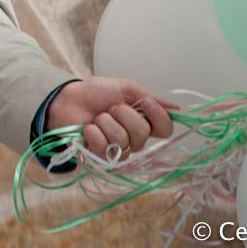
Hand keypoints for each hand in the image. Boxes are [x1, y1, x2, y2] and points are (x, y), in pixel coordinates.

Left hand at [46, 78, 175, 159]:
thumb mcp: (124, 88)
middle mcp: (135, 140)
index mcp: (143, 121)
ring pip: (122, 140)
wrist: (69, 99)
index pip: (166, 130)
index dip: (159, 117)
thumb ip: (149, 97)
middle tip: (111, 108)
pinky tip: (88, 128)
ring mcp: (118, 151)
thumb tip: (176, 108)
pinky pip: (104, 147)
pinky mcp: (101, 159)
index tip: (145, 102)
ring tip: (98, 117)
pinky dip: (93, 132)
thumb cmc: (97, 93)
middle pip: (143, 134)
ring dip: (106, 122)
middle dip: (124, 115)